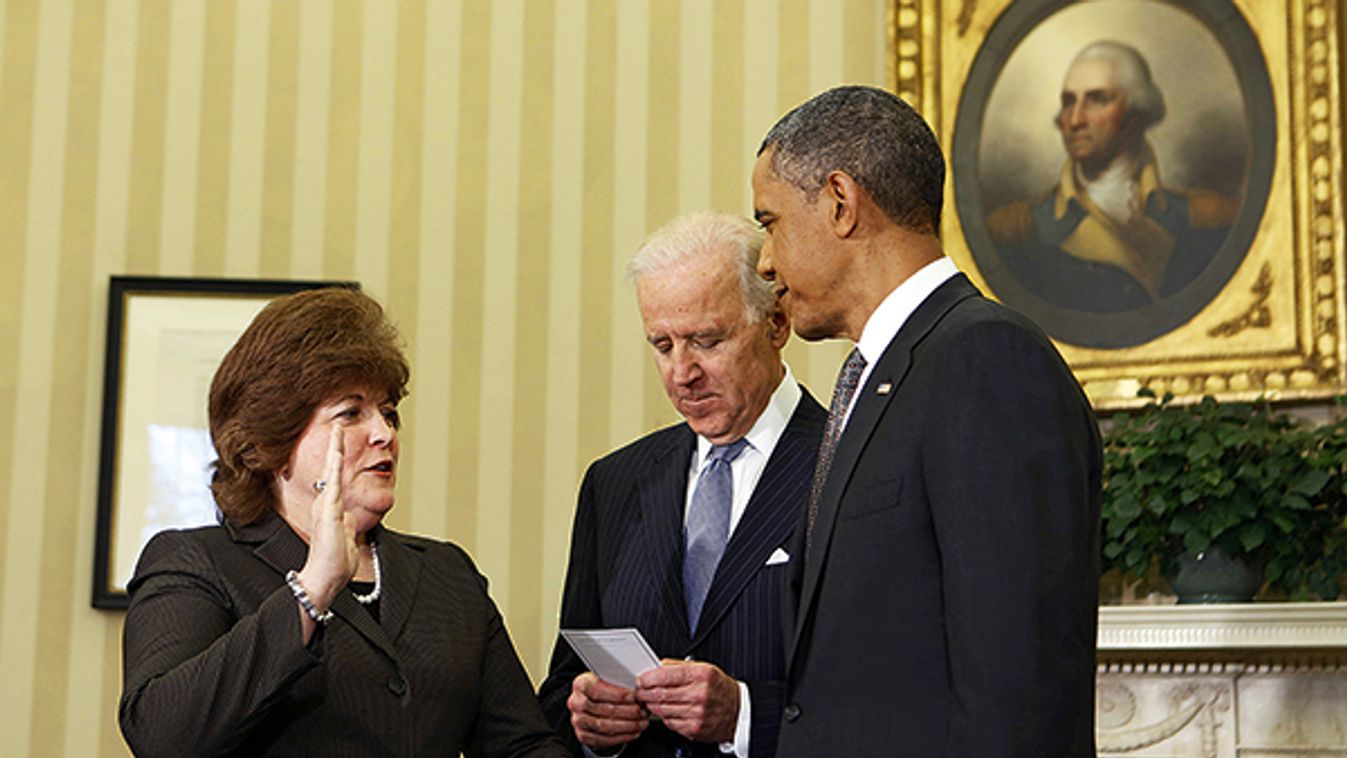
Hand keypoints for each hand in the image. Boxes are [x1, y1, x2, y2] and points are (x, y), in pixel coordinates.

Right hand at [296, 424, 357, 614]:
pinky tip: (338, 453)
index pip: (335, 477)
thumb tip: (352, 516)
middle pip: (332, 469)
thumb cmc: (334, 562)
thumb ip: (347, 524)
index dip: (338, 458)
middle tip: (337, 424)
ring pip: (331, 472)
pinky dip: (335, 468)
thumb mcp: (345, 536)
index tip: (340, 439)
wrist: (324, 578)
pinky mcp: (328, 512)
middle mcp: (326, 503)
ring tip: (337, 429)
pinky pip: (333, 484)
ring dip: (334, 450)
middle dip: (334, 446)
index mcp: (330, 508)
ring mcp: (326, 506)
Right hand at [567, 672, 648, 749]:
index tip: (635, 696)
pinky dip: (622, 736)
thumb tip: (637, 686)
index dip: (619, 694)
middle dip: (629, 711)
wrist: (588, 702)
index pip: (599, 690)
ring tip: (642, 721)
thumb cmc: (601, 688)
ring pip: (605, 726)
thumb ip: (617, 680)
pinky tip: (634, 731)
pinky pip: (605, 739)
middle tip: (643, 710)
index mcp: (581, 684)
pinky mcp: (583, 735)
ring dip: (628, 725)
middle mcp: (576, 703)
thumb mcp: (605, 678)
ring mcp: (578, 721)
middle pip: (605, 709)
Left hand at [636, 659, 739, 742]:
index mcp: (701, 675)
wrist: (738, 711)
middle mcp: (699, 694)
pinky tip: (667, 711)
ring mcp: (696, 714)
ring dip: (651, 705)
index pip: (665, 676)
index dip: (647, 678)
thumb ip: (679, 666)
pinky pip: (669, 722)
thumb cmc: (720, 688)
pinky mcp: (694, 729)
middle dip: (644, 693)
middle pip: (660, 694)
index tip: (641, 679)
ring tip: (651, 701)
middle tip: (640, 691)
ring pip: (661, 710)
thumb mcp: (704, 668)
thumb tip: (656, 666)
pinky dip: (663, 717)